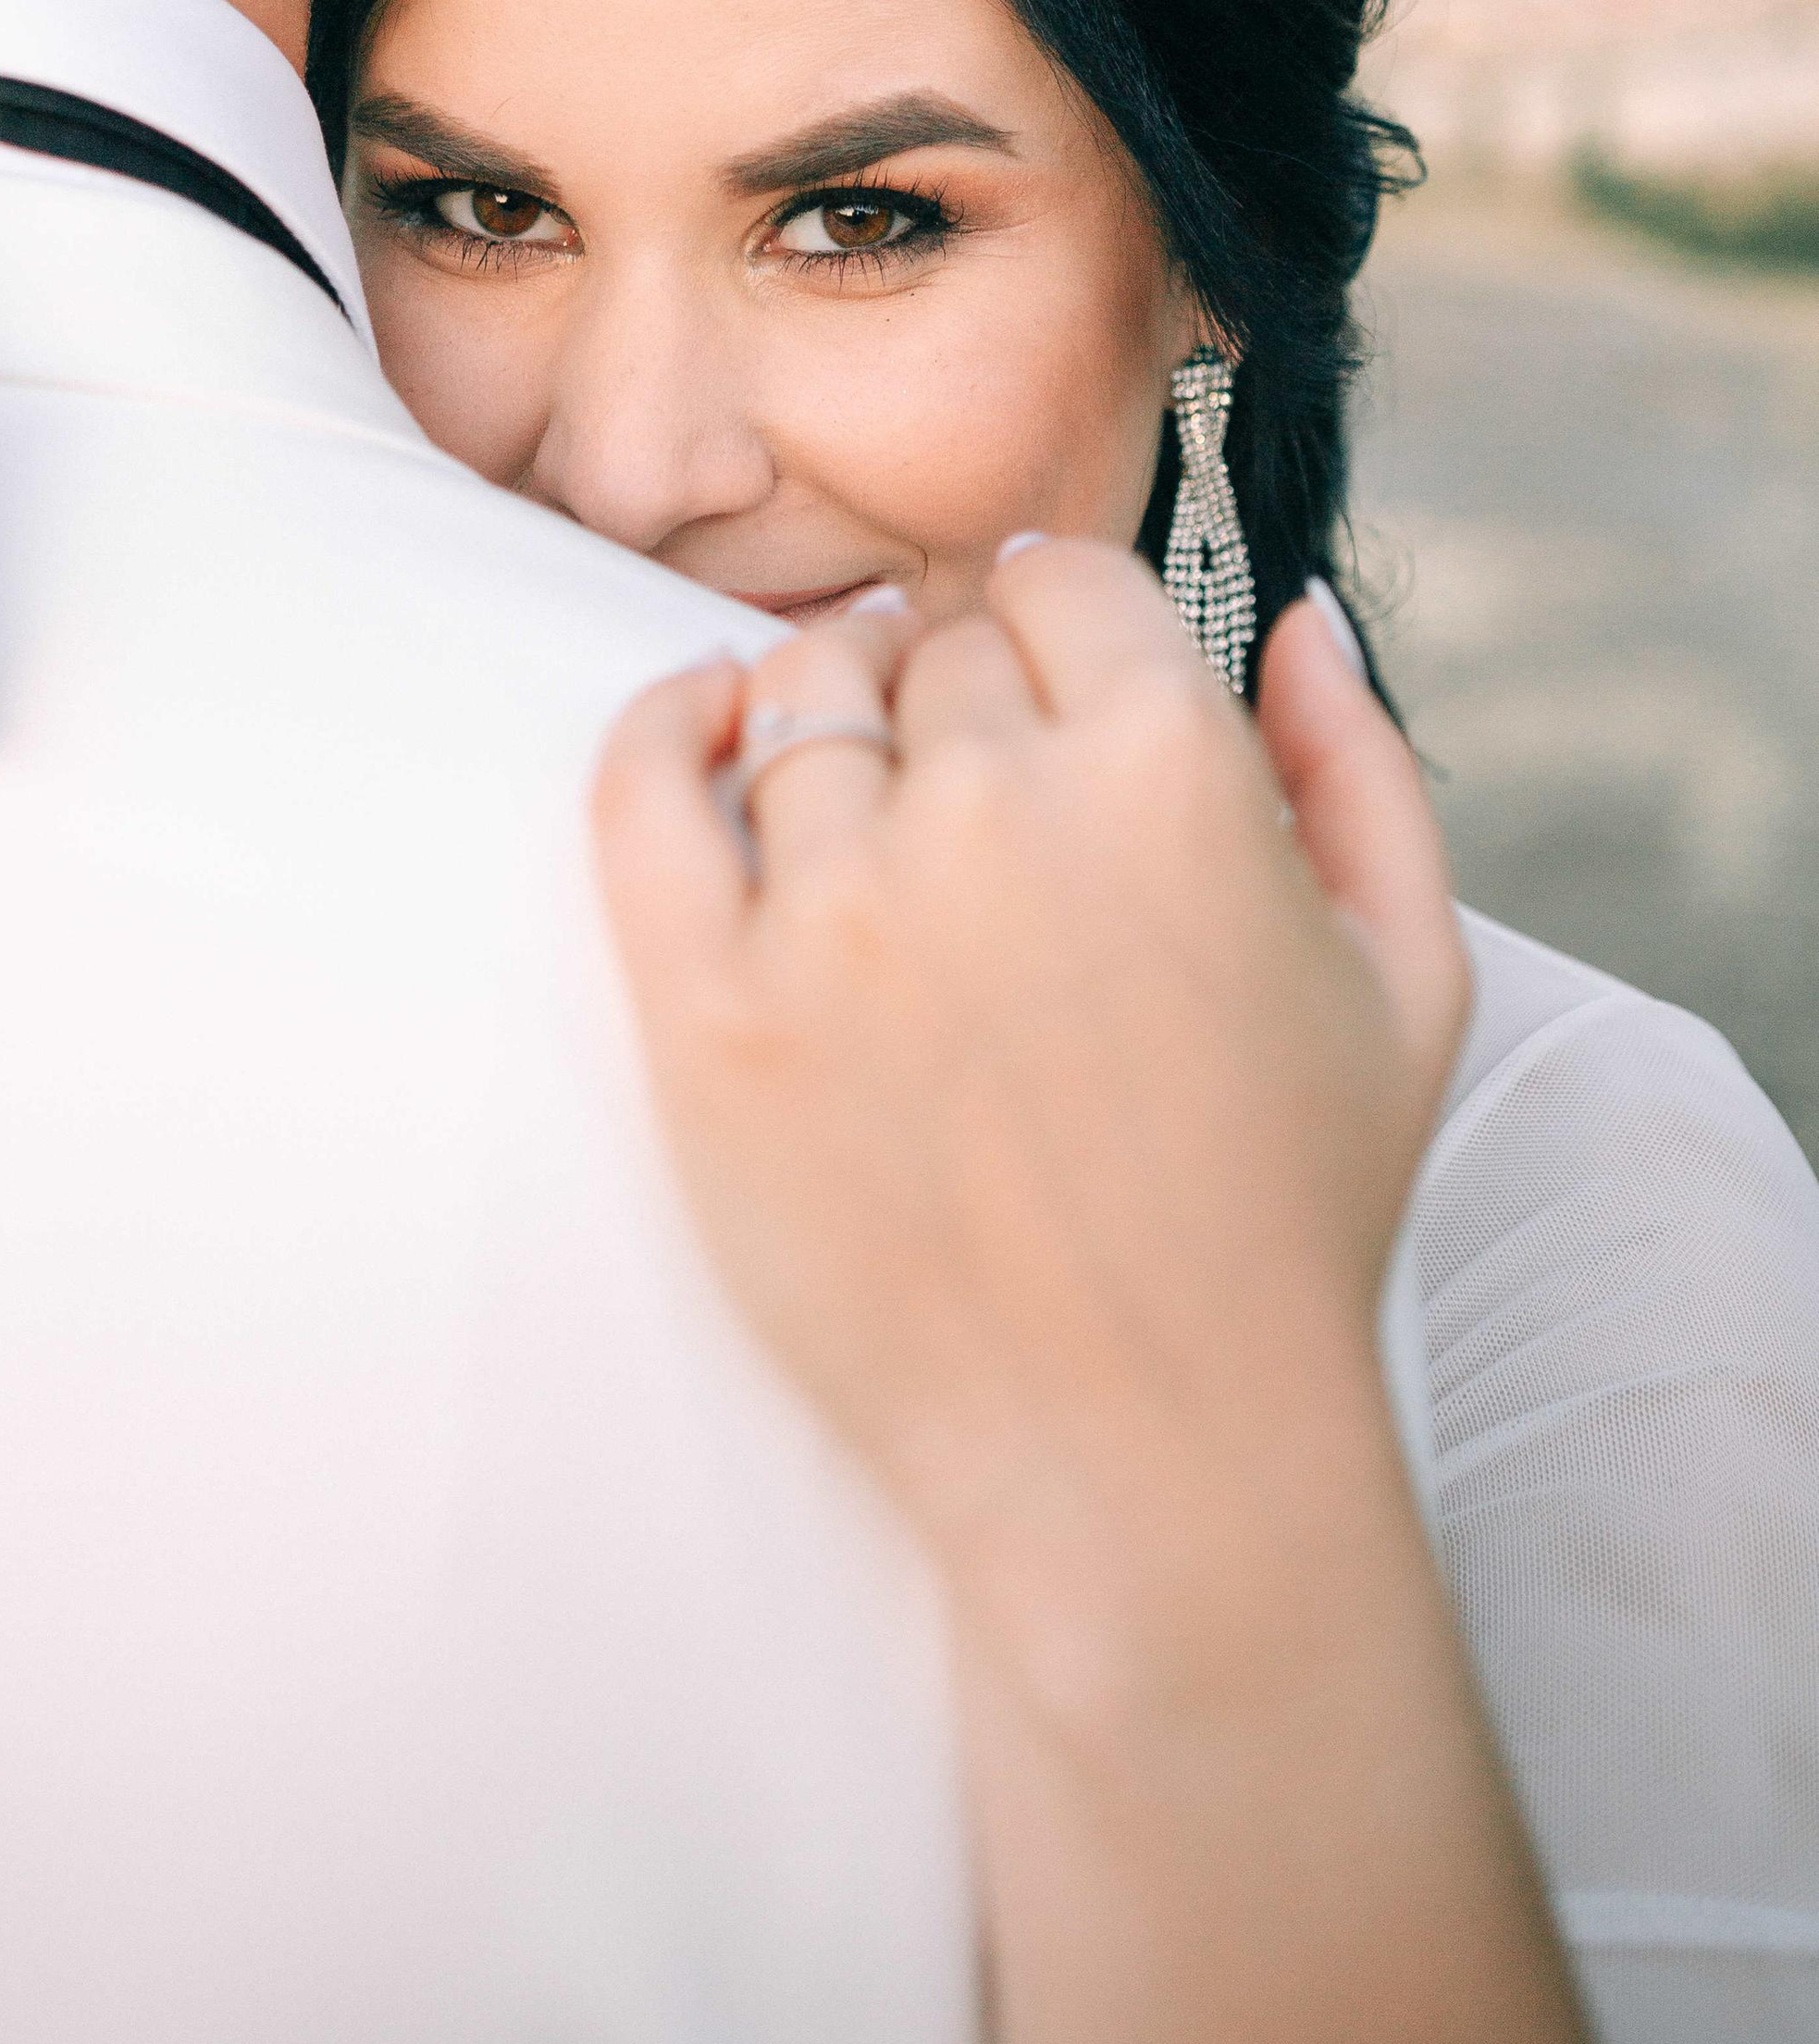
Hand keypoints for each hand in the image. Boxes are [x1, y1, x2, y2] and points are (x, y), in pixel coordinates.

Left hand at [598, 547, 1606, 2043]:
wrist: (1145, 1458)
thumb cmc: (1287, 1220)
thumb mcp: (1407, 977)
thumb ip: (1359, 762)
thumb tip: (1291, 618)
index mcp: (1171, 771)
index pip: (1059, 585)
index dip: (1055, 626)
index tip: (1046, 681)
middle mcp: (994, 810)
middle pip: (931, 648)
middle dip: (959, 692)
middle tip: (978, 793)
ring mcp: (836, 909)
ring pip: (796, 702)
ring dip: (833, 715)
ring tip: (865, 791)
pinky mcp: (711, 1013)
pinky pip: (636, 790)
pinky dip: (658, 727)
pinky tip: (698, 727)